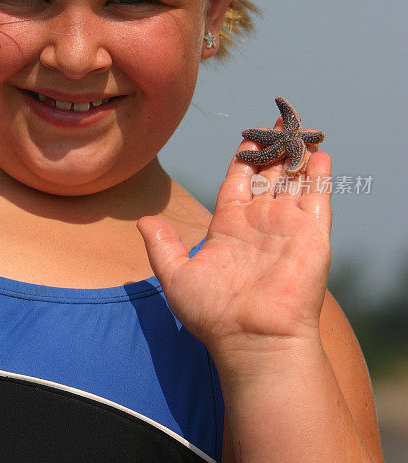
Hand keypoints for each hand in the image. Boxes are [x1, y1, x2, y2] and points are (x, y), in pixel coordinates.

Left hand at [137, 116, 331, 371]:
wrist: (253, 340)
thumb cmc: (213, 315)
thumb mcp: (176, 276)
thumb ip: (162, 245)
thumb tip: (143, 219)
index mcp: (230, 227)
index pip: (238, 182)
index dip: (244, 159)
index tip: (248, 137)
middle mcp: (260, 223)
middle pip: (269, 175)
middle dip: (273, 149)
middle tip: (277, 121)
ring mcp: (288, 226)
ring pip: (294, 180)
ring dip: (296, 153)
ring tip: (298, 126)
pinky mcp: (313, 233)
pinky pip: (318, 195)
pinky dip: (319, 173)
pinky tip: (318, 151)